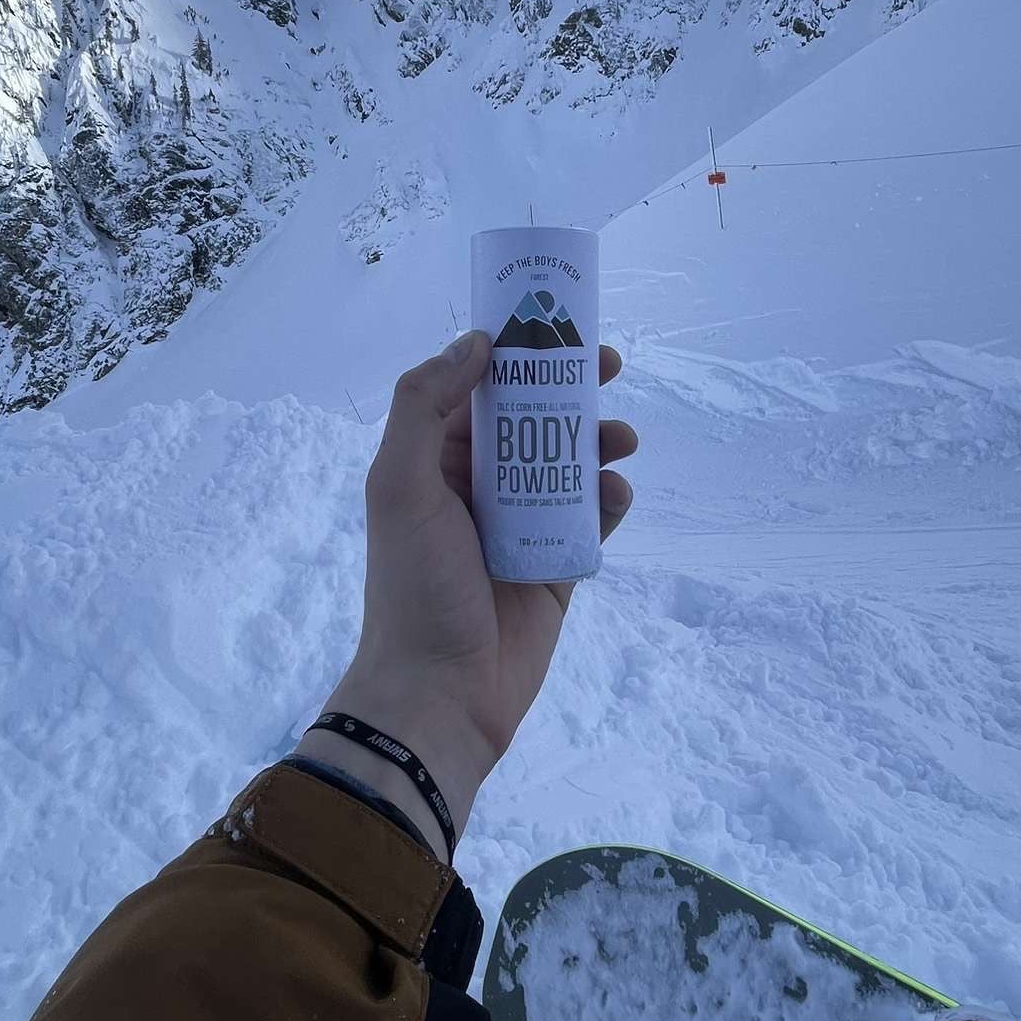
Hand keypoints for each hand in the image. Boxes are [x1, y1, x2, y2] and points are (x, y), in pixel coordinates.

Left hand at [304, 331, 636, 853]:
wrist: (441, 692)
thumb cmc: (414, 585)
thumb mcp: (399, 483)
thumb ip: (425, 405)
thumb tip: (476, 343)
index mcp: (435, 463)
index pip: (482, 391)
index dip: (520, 355)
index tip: (559, 328)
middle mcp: (478, 489)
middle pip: (534, 420)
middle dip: (572, 390)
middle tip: (610, 366)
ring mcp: (521, 529)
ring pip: (569, 466)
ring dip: (598, 441)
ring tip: (621, 438)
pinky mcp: (557, 569)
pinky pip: (591, 521)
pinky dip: (609, 501)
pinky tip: (616, 495)